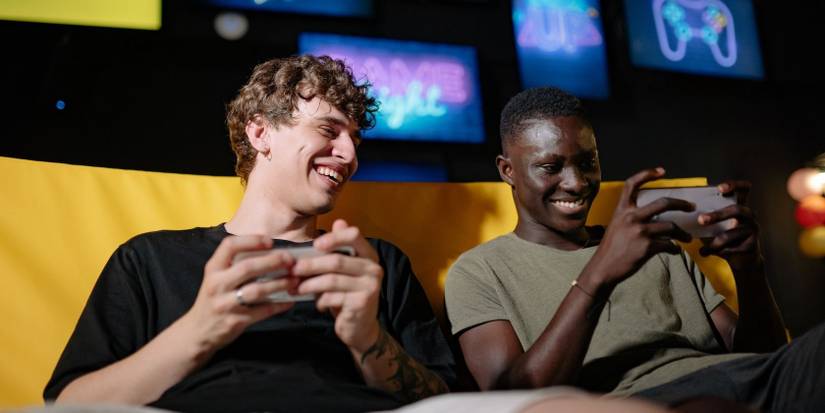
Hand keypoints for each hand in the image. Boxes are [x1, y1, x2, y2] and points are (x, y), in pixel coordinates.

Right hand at [181, 235, 298, 357]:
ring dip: (279, 284)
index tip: (270, 241)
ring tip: (294, 280)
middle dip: (272, 261)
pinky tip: (290, 300)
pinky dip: (279, 305)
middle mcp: (217, 284)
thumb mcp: (216, 278)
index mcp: (213, 269)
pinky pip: (262, 311)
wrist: (198, 332)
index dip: (251, 240)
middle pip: (247, 267)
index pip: (229, 246)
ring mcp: (225, 304)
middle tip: (290, 260)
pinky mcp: (235, 321)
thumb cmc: (214, 299)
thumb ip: (234, 265)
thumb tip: (270, 252)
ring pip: (256, 290)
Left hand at [292, 219, 382, 352]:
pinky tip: (316, 303)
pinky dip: (320, 300)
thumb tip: (339, 222)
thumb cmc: (347, 294)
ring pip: (332, 280)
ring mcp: (370, 286)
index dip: (334, 238)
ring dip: (310, 284)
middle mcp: (374, 268)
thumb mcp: (343, 271)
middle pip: (336, 260)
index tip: (315, 245)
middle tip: (293, 269)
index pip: (354, 235)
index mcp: (369, 255)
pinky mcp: (363, 303)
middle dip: (311, 265)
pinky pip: (333, 297)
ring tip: (296, 287)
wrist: (360, 327)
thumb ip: (340, 249)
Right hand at [585, 168, 694, 289]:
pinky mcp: (647, 247)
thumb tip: (655, 217)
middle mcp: (631, 217)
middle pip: (664, 203)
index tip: (662, 171)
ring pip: (671, 227)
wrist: (603, 268)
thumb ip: (631, 218)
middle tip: (691, 207)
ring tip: (688, 238)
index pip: (633, 184)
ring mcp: (640, 232)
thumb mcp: (616, 226)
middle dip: (682, 204)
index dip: (647, 174)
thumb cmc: (611, 249)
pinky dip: (674, 248)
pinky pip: (669, 245)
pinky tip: (674, 250)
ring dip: (683, 233)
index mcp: (621, 210)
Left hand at [698, 181, 763, 271]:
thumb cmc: (724, 238)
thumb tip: (683, 211)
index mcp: (739, 207)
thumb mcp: (715, 226)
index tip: (720, 188)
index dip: (734, 186)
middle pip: (736, 210)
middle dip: (717, 215)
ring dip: (714, 242)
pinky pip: (732, 248)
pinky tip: (705, 253)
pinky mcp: (752, 245)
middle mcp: (749, 215)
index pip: (743, 190)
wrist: (741, 260)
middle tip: (701, 220)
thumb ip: (706, 217)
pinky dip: (716, 252)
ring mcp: (753, 230)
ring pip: (732, 234)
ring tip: (703, 247)